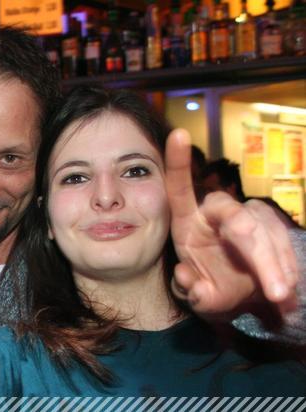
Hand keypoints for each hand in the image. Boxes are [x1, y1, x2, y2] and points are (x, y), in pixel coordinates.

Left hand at [164, 129, 297, 321]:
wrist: (238, 296)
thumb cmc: (210, 288)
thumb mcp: (200, 297)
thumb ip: (195, 293)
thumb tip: (193, 283)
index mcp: (186, 222)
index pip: (179, 187)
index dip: (178, 162)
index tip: (178, 134)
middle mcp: (214, 213)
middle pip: (238, 219)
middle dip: (260, 256)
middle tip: (276, 291)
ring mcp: (244, 215)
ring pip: (266, 229)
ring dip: (279, 264)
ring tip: (281, 295)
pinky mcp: (268, 224)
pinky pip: (283, 238)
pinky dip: (287, 264)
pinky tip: (287, 287)